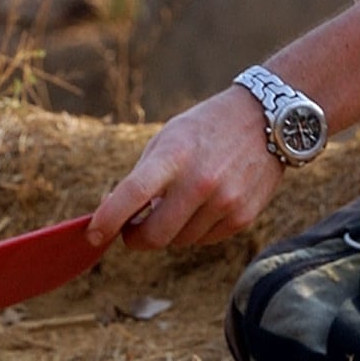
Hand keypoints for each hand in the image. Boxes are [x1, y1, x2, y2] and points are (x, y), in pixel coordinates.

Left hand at [87, 88, 282, 251]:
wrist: (266, 119)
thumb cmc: (205, 128)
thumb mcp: (168, 139)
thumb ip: (143, 178)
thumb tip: (116, 218)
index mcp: (174, 155)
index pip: (133, 194)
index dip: (108, 220)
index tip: (93, 235)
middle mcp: (200, 182)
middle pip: (155, 235)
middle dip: (135, 238)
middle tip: (130, 230)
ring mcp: (225, 202)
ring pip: (180, 241)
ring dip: (169, 231)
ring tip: (177, 203)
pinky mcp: (243, 217)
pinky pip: (205, 239)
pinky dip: (195, 229)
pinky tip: (204, 204)